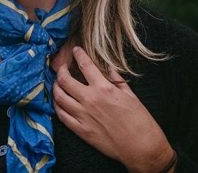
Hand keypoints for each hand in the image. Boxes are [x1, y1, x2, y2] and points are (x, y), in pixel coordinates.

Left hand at [53, 46, 174, 172]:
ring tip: (57, 83)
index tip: (76, 51)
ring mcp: (83, 116)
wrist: (141, 147)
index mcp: (104, 88)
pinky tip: (58, 102)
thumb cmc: (140, 121)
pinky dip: (57, 106)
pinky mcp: (81, 130)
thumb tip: (108, 68)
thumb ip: (117, 80)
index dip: (78, 55)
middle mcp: (90, 100)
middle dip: (61, 70)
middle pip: (65, 80)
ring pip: (59, 97)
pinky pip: (62, 116)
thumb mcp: (131, 95)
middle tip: (62, 67)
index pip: (85, 65)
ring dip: (56, 87)